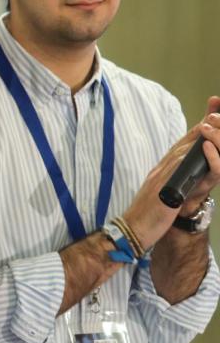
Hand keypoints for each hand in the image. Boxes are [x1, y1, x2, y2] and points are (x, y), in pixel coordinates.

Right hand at [124, 98, 219, 246]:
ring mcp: (160, 179)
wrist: (131, 231)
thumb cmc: (146, 216)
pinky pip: (177, 170)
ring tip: (210, 123)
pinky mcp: (162, 190)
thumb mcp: (160, 194)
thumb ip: (171, 181)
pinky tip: (199, 149)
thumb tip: (183, 173)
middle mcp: (160, 170)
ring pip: (181, 153)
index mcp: (161, 171)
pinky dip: (186, 157)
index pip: (181, 147)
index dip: (195, 131)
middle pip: (182, 145)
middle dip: (200, 127)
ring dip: (197, 138)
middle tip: (214, 111)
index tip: (208, 116)